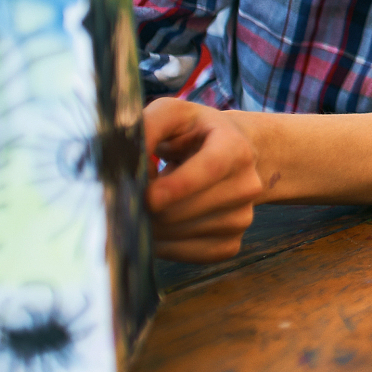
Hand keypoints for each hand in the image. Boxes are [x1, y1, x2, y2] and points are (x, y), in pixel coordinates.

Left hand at [144, 98, 266, 262]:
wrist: (234, 157)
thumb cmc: (194, 134)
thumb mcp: (173, 115)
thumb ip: (148, 125)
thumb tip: (125, 158)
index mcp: (235, 148)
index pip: (211, 169)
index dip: (178, 186)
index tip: (146, 197)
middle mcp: (246, 186)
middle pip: (184, 210)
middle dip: (147, 208)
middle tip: (129, 194)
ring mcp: (242, 218)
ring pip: (180, 235)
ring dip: (152, 226)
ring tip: (149, 204)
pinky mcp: (231, 244)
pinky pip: (187, 255)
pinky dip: (164, 245)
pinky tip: (160, 225)